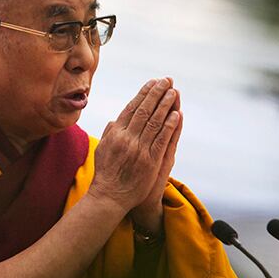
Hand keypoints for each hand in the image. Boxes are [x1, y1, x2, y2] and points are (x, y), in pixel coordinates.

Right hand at [90, 78, 181, 213]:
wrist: (109, 196)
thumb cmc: (106, 174)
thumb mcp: (101, 149)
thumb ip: (109, 133)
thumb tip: (115, 120)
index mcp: (115, 133)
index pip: (131, 107)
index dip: (143, 93)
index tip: (152, 82)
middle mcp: (127, 138)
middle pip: (145, 110)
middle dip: (156, 93)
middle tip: (166, 80)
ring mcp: (139, 148)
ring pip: (155, 121)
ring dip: (166, 104)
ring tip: (173, 91)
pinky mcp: (150, 160)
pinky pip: (162, 139)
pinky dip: (170, 125)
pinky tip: (177, 114)